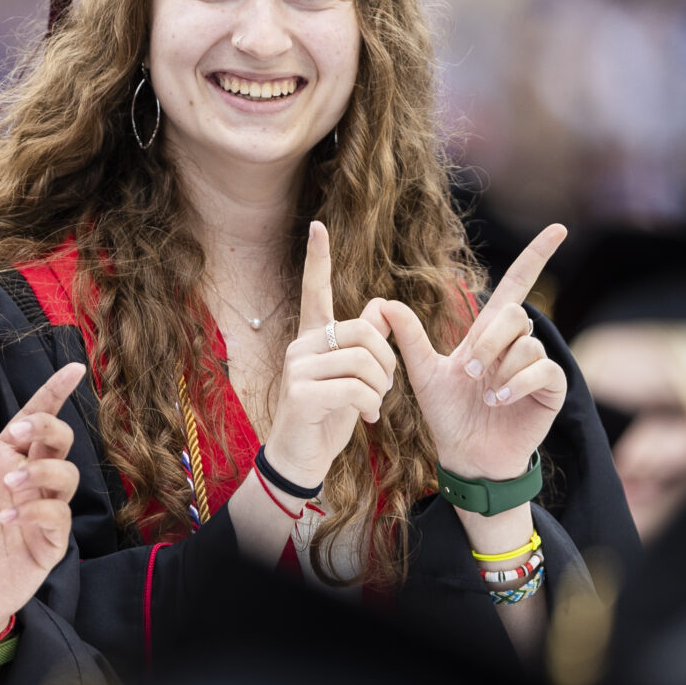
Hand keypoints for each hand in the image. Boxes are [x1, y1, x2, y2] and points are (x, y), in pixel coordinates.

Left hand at [0, 363, 86, 640]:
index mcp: (3, 461)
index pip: (34, 419)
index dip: (54, 393)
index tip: (72, 368)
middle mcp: (27, 481)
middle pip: (60, 439)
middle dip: (46, 428)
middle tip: (18, 436)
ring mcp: (42, 511)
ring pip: (67, 475)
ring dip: (42, 471)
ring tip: (10, 484)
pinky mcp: (47, 543)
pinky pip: (57, 516)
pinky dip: (36, 510)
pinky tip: (9, 517)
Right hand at [257, 220, 396, 495]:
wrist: (301, 459)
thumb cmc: (328, 416)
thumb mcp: (353, 377)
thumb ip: (367, 343)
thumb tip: (383, 307)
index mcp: (313, 337)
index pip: (314, 290)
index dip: (318, 259)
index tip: (317, 226)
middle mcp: (301, 345)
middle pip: (365, 331)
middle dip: (388, 361)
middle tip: (384, 387)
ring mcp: (298, 368)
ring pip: (365, 361)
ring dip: (381, 389)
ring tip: (373, 406)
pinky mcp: (301, 393)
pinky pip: (356, 388)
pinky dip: (372, 406)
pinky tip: (367, 418)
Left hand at [374, 224, 568, 489]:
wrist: (465, 456)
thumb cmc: (448, 415)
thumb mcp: (423, 374)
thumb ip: (408, 338)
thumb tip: (383, 303)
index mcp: (489, 334)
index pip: (516, 285)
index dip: (535, 256)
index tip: (558, 229)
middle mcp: (516, 344)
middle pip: (513, 314)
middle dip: (488, 342)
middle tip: (469, 370)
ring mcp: (536, 365)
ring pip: (527, 343)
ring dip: (499, 369)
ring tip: (484, 395)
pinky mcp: (551, 388)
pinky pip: (542, 368)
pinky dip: (516, 383)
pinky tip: (499, 400)